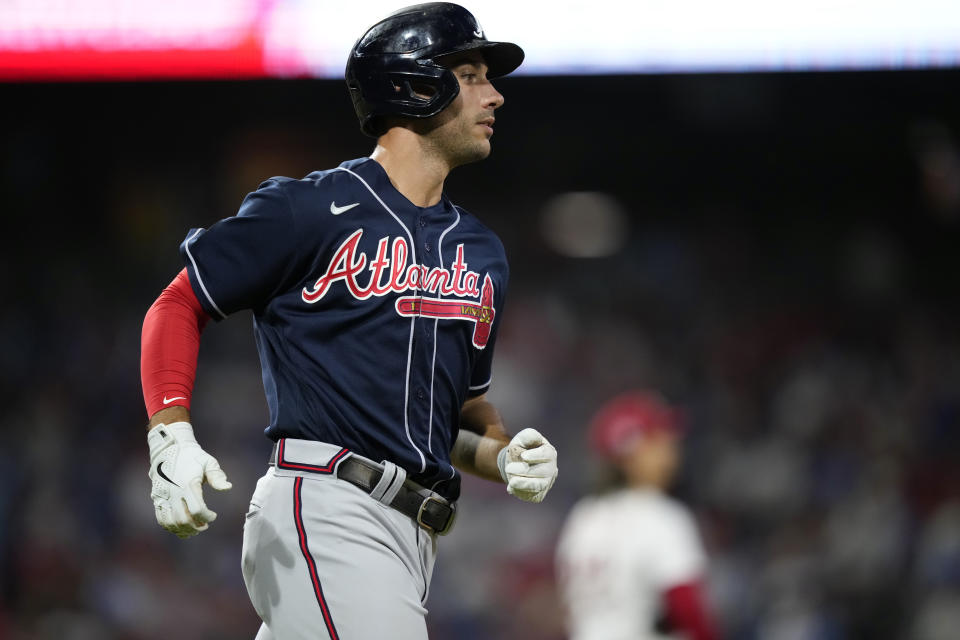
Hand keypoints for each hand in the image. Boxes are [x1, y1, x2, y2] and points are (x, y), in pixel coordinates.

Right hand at [147, 422, 231, 537]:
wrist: (169, 449)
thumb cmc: (192, 457)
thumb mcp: (208, 462)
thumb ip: (217, 476)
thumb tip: (228, 488)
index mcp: (188, 484)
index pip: (197, 510)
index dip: (207, 517)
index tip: (213, 516)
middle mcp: (174, 492)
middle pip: (183, 519)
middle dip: (196, 527)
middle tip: (205, 525)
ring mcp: (163, 496)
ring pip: (171, 522)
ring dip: (184, 530)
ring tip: (194, 529)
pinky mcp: (156, 498)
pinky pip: (161, 518)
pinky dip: (171, 527)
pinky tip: (181, 527)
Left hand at [497, 428, 557, 502]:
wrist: (516, 464)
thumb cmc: (522, 449)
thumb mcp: (522, 439)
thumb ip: (528, 436)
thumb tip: (535, 437)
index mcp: (549, 453)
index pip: (547, 454)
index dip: (536, 456)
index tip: (523, 456)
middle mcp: (551, 469)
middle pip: (543, 472)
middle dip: (525, 471)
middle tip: (508, 468)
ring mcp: (547, 483)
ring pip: (539, 486)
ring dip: (524, 484)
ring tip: (511, 482)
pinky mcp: (539, 494)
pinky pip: (532, 495)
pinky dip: (521, 492)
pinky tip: (511, 488)